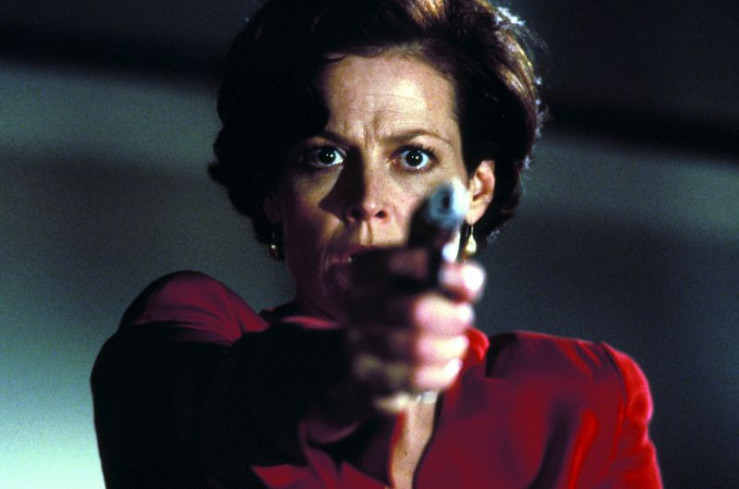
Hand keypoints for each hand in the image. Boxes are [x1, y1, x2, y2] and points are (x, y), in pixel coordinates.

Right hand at [346, 246, 484, 412]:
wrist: (379, 357)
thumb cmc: (412, 312)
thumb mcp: (431, 283)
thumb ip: (454, 276)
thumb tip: (468, 281)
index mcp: (371, 269)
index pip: (401, 263)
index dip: (444, 274)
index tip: (469, 286)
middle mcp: (358, 302)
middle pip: (416, 311)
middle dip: (453, 319)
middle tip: (464, 319)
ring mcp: (357, 341)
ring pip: (417, 349)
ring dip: (450, 349)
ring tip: (456, 345)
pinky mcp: (365, 377)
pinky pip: (414, 380)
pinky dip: (441, 375)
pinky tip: (445, 367)